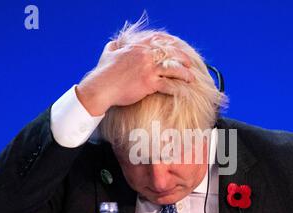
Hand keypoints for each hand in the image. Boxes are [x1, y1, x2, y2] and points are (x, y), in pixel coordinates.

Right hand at [76, 35, 194, 115]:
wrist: (100, 88)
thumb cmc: (103, 73)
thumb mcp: (108, 54)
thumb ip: (114, 46)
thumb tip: (114, 43)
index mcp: (137, 46)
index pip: (159, 40)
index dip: (171, 43)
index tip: (178, 47)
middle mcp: (145, 55)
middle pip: (170, 53)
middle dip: (182, 58)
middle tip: (189, 64)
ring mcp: (148, 68)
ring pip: (173, 68)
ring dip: (184, 74)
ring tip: (191, 79)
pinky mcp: (149, 83)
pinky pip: (169, 84)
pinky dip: (179, 88)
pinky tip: (184, 92)